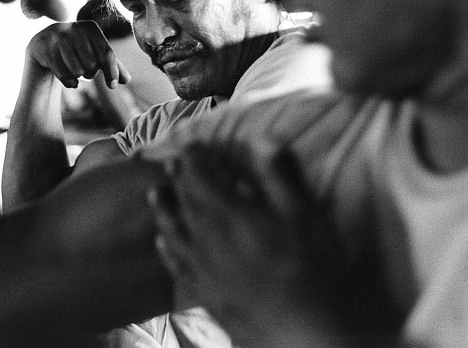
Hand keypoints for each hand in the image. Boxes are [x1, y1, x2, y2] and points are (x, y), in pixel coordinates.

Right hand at [28, 20, 130, 88]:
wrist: (44, 44)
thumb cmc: (76, 50)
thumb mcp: (95, 54)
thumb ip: (112, 66)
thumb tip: (127, 80)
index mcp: (91, 28)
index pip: (107, 54)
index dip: (112, 72)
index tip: (112, 86)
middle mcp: (74, 28)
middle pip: (92, 64)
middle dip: (91, 73)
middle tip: (86, 71)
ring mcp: (58, 37)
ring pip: (77, 70)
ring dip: (79, 77)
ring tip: (76, 72)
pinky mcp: (45, 48)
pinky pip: (63, 74)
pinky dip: (70, 83)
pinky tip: (71, 81)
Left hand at [148, 142, 391, 345]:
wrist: (306, 334)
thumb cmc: (312, 270)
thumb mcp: (305, 216)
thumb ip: (279, 175)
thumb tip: (260, 138)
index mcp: (231, 215)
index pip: (202, 178)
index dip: (194, 159)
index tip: (190, 144)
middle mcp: (209, 239)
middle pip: (186, 202)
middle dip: (178, 179)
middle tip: (172, 162)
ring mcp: (204, 269)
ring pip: (175, 232)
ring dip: (164, 209)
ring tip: (155, 193)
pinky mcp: (207, 294)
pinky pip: (177, 266)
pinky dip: (167, 249)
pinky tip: (162, 243)